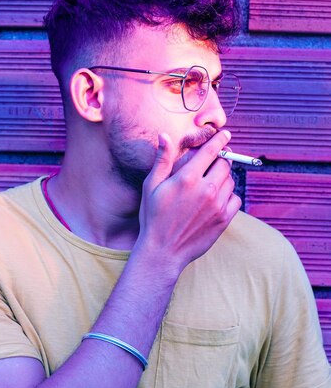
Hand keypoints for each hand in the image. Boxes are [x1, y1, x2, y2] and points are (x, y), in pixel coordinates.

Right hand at [137, 130, 241, 274]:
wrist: (163, 252)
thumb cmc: (153, 218)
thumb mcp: (151, 187)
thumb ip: (162, 160)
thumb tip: (164, 136)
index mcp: (187, 178)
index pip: (211, 151)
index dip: (220, 140)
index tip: (225, 135)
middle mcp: (206, 189)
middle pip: (224, 164)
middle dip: (220, 161)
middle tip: (213, 164)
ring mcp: (217, 205)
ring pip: (230, 181)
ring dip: (223, 179)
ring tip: (210, 185)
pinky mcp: (223, 220)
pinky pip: (236, 199)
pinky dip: (229, 196)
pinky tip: (217, 200)